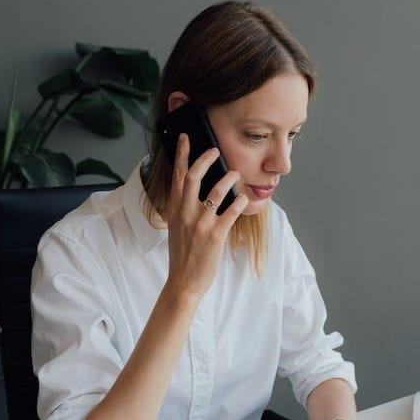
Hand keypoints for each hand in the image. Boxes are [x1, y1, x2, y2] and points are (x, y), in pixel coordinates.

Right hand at [165, 133, 247, 298]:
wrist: (183, 281)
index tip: (185, 138)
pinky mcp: (215, 235)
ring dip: (228, 178)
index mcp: (174, 210)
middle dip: (205, 158)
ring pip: (216, 191)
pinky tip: (244, 200)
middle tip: (215, 150)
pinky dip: (240, 203)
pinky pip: (231, 212)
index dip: (181, 154)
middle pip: (193, 175)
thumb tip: (195, 191)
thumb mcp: (176, 228)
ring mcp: (200, 224)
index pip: (176, 176)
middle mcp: (185, 214)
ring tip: (236, 174)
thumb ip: (183, 209)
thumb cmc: (182, 255)